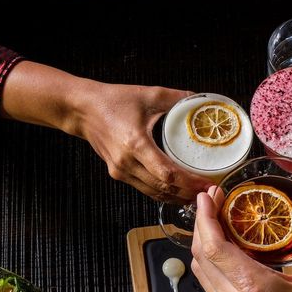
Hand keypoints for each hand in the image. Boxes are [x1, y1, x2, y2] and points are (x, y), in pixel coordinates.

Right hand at [70, 81, 207, 201]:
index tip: (206, 183)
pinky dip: (162, 193)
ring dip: (176, 197)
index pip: (168, 174)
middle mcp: (127, 162)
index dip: (189, 182)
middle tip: (208, 192)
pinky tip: (176, 191)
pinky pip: (145, 189)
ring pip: (154, 193)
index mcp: (136, 143)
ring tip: (196, 194)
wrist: (83, 110)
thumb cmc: (112, 101)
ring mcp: (120, 171)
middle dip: (188, 193)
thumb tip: (200, 101)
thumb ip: (177, 98)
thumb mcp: (148, 94)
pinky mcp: (118, 173)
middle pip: (163, 189)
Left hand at [189, 186, 291, 291]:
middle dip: (202, 223)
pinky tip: (228, 251)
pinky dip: (212, 261)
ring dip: (204, 242)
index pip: (214, 246)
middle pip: (201, 254)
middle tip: (214, 201)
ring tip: (219, 221)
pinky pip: (211, 284)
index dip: (206, 218)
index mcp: (254, 287)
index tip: (208, 196)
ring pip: (202, 270)